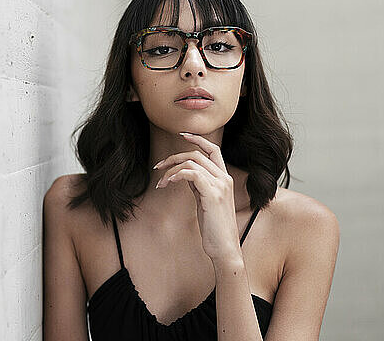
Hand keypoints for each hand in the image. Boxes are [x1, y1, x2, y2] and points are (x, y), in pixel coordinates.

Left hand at [154, 132, 241, 263]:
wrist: (224, 248)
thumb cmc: (214, 228)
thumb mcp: (205, 202)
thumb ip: (199, 185)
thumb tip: (184, 174)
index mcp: (224, 178)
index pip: (213, 149)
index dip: (198, 139)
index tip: (182, 135)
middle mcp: (224, 178)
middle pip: (197, 154)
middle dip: (174, 156)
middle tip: (158, 166)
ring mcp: (220, 186)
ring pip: (192, 162)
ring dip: (171, 169)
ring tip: (161, 182)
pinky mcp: (212, 194)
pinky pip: (191, 174)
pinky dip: (176, 175)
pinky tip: (168, 183)